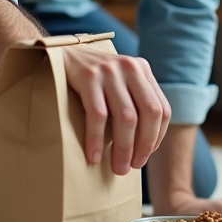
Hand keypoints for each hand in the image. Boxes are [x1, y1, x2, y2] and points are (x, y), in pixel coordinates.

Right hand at [62, 44, 170, 175]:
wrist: (60, 54)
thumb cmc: (92, 78)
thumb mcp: (120, 81)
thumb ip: (133, 101)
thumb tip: (143, 146)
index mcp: (142, 69)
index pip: (162, 109)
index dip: (156, 137)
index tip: (144, 155)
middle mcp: (130, 67)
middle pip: (149, 114)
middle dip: (143, 145)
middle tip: (132, 167)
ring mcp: (109, 70)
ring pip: (126, 118)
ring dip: (124, 148)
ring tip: (118, 167)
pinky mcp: (87, 76)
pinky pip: (98, 116)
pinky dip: (96, 140)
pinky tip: (93, 156)